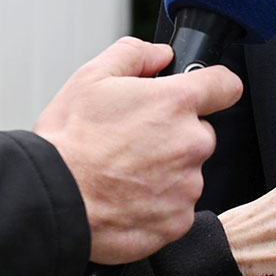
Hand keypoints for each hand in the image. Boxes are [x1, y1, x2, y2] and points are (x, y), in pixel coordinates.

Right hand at [33, 37, 242, 264]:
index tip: (201, 94)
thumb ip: (135, 55)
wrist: (49, 200)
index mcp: (176, 102)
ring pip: (188, 172)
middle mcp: (191, 143)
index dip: (212, 87)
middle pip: (200, 132)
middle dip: (175, 135)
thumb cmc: (67, 141)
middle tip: (134, 142)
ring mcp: (188, 185)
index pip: (226, 85)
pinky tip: (126, 199)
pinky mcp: (178, 221)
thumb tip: (161, 55)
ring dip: (166, 172)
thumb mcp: (91, 77)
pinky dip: (157, 205)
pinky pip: (177, 207)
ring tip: (123, 174)